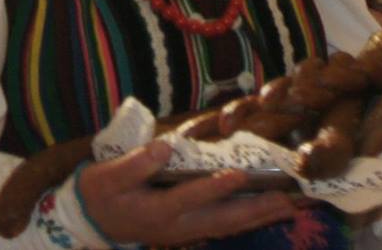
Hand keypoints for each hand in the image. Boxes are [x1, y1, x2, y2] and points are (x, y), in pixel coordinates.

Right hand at [76, 142, 296, 245]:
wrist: (92, 220)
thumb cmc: (101, 192)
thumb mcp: (108, 176)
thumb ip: (136, 164)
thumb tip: (164, 148)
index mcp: (155, 211)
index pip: (189, 198)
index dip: (213, 187)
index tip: (238, 174)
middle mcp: (176, 226)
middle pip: (221, 220)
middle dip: (255, 209)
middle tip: (286, 199)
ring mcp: (184, 231)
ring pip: (227, 225)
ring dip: (258, 216)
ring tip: (288, 206)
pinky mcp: (189, 229)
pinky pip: (224, 226)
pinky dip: (247, 219)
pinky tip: (266, 211)